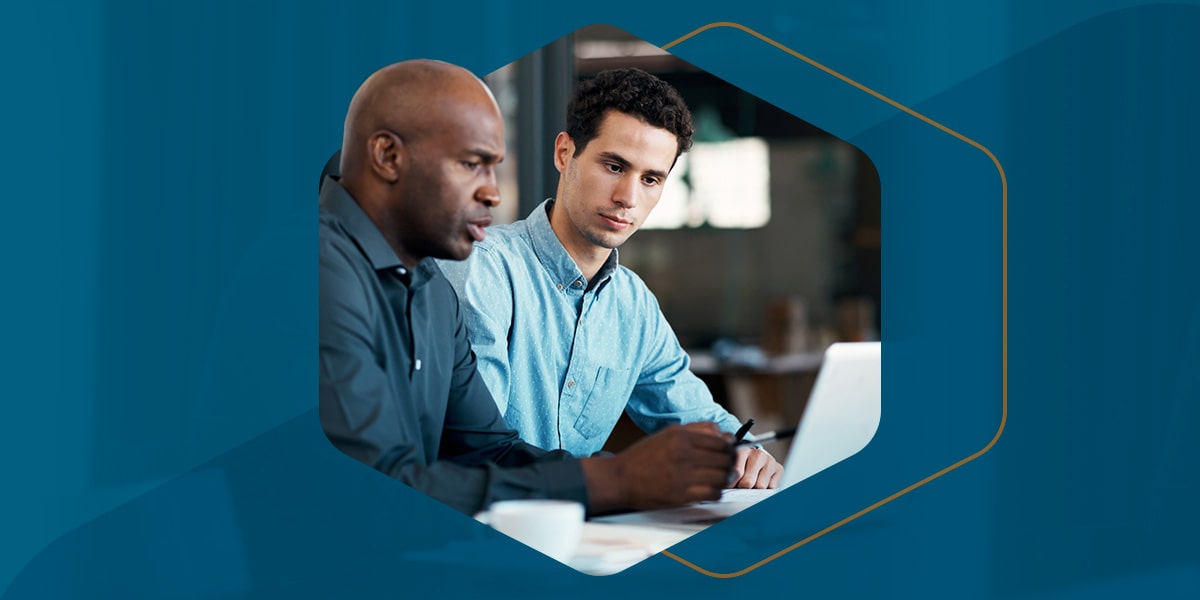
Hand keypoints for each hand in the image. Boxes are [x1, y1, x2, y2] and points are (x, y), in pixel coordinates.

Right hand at [580, 422, 734, 512]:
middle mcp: (684, 455)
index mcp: (682, 437)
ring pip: (722, 477)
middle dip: (731, 463)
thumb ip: (697, 430)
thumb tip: (725, 434)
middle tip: (729, 467)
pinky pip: (713, 494)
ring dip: (726, 479)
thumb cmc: (644, 456)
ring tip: (721, 479)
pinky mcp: (681, 495)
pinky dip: (716, 492)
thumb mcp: (668, 433)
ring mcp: (683, 476)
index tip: (730, 452)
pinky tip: (710, 490)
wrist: (620, 478)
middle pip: (725, 459)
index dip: (731, 448)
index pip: (722, 441)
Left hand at [728, 447, 783, 488]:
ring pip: (760, 486)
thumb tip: (730, 488)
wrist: (754, 459)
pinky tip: (761, 481)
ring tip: (751, 482)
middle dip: (742, 488)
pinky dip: (765, 488)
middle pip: (748, 482)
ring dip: (754, 489)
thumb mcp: (731, 467)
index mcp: (743, 450)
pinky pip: (771, 487)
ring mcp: (770, 460)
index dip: (731, 484)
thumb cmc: (740, 466)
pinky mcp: (779, 468)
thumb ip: (730, 476)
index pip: (737, 472)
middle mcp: (758, 454)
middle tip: (740, 485)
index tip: (729, 486)